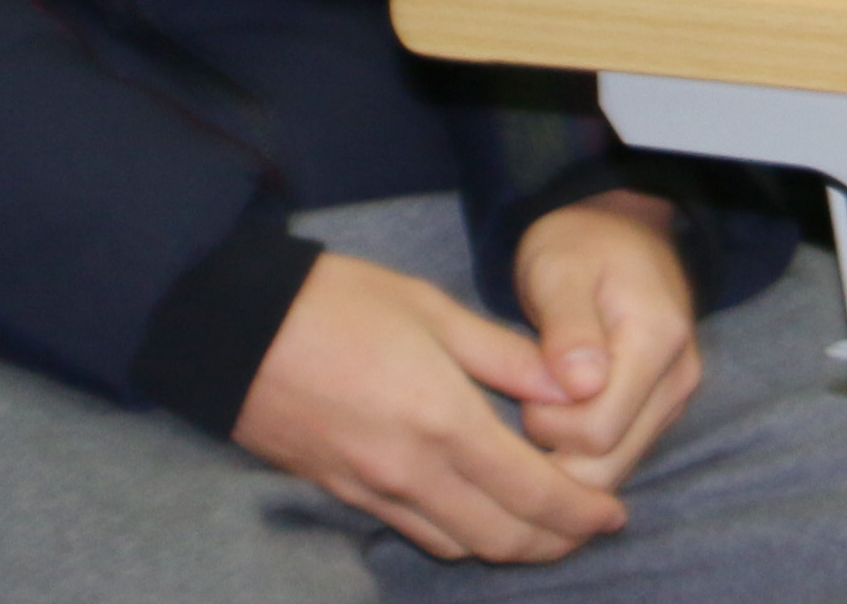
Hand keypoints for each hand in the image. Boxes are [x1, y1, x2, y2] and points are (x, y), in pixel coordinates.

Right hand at [234, 246, 629, 564]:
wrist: (232, 329)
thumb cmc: (336, 302)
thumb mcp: (432, 309)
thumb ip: (507, 356)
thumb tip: (571, 388)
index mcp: (443, 420)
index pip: (532, 492)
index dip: (582, 512)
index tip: (614, 513)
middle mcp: (411, 471)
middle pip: (503, 537)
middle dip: (557, 541)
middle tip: (590, 527)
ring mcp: (374, 490)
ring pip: (460, 545)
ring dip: (510, 545)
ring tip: (545, 526)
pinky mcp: (343, 494)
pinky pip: (417, 533)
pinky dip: (460, 536)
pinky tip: (478, 515)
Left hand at [508, 193, 701, 490]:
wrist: (620, 231)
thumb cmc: (580, 245)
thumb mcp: (559, 268)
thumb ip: (569, 326)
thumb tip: (581, 388)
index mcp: (657, 341)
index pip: (599, 430)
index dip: (547, 424)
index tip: (522, 384)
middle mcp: (678, 380)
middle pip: (608, 464)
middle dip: (552, 453)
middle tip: (521, 402)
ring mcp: (673, 400)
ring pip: (613, 473)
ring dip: (564, 460)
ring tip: (532, 411)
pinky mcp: (659, 412)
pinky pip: (617, 460)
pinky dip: (579, 457)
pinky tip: (552, 424)